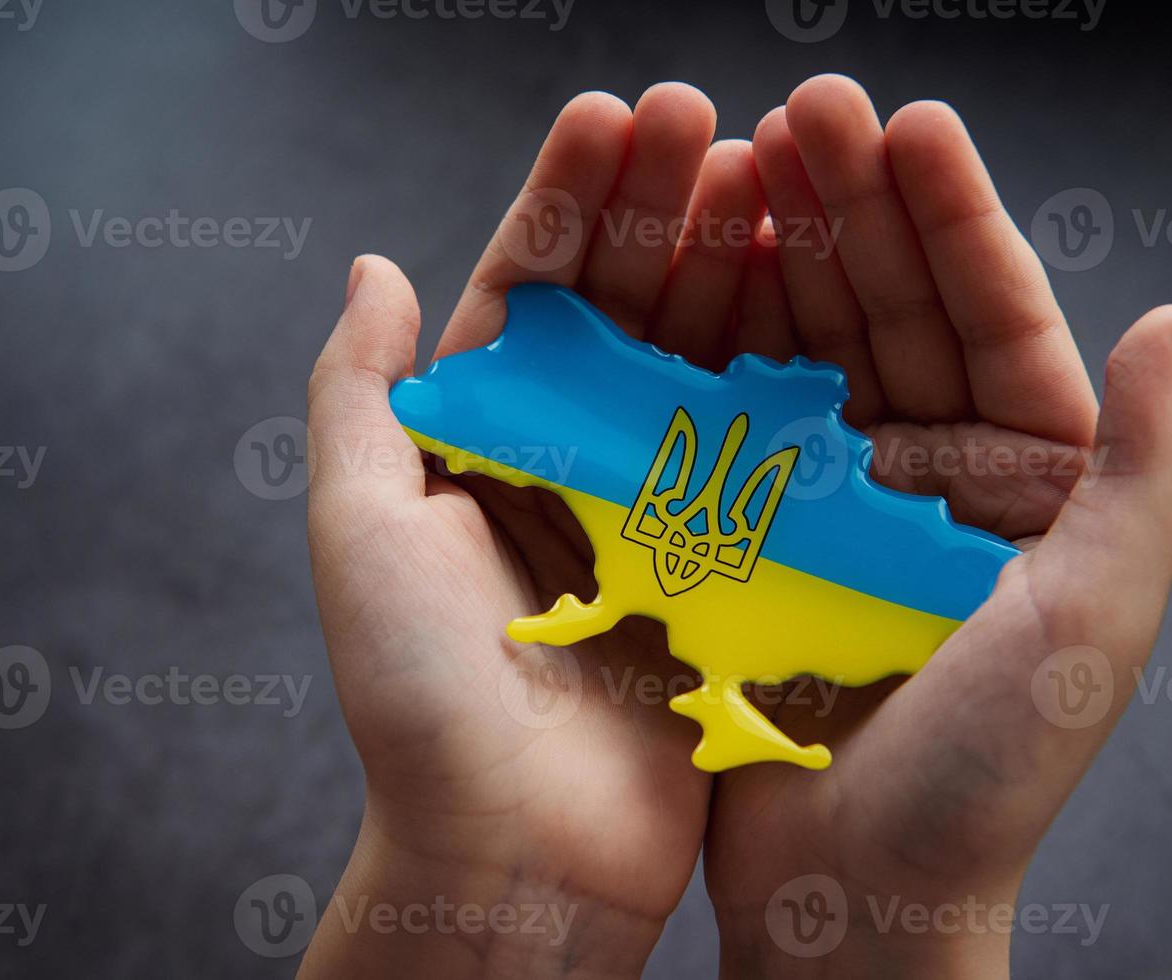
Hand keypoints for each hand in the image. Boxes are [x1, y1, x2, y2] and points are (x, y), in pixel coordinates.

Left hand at [301, 83, 768, 977]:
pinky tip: (811, 299)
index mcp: (479, 445)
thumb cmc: (420, 699)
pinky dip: (779, 376)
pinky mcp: (723, 565)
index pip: (525, 293)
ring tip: (769, 179)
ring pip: (695, 364)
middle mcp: (567, 465)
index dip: (567, 202)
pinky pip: (754, 453)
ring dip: (727, 270)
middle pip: (620, 312)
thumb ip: (360, 397)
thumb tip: (370, 269)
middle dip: (660, 211)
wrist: (519, 855)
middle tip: (710, 119)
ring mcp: (653, 512)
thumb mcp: (361, 531)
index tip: (615, 117)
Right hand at [700, 76, 1171, 977]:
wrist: (857, 890)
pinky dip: (707, 346)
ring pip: (803, 349)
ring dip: (771, 256)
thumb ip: (1146, 471)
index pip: (994, 319)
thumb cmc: (986, 773)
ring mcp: (832, 498)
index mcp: (1026, 482)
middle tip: (798, 112)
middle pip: (889, 313)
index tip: (904, 123)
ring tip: (727, 164)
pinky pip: (729, 419)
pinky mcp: (749, 532)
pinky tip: (682, 274)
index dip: (951, 218)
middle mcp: (929, 475)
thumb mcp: (1091, 620)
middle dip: (848, 208)